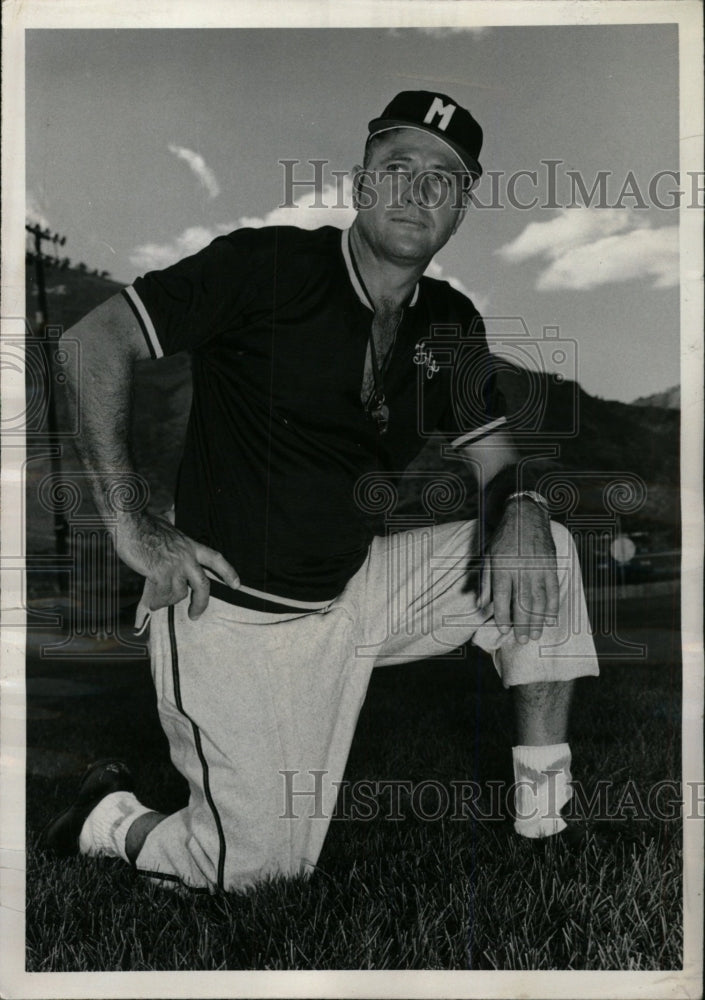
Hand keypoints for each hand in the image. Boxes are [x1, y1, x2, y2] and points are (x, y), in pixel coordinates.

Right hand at [117, 511, 239, 619]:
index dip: (228, 573)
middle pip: (203, 585)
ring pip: (179, 593)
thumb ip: (173, 528)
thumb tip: (171, 514)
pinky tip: (151, 603)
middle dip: (201, 603)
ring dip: (168, 601)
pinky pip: (162, 595)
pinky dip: (156, 602)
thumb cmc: (144, 524)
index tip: (236, 585)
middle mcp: (187, 557)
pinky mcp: (160, 573)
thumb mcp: (167, 525)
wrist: (131, 524)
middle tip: (195, 615)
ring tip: (158, 602)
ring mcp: (175, 565)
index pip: (216, 559)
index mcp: (190, 545)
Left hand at [478, 499, 558, 643]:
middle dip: (522, 624)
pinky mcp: (551, 566)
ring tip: (534, 635)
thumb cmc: (504, 538)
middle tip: (521, 640)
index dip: (503, 616)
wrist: (526, 516)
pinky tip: (549, 619)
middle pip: (522, 603)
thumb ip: (485, 582)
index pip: (502, 598)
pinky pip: (553, 590)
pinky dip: (552, 606)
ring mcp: (538, 568)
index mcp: (503, 567)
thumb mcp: (488, 556)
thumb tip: (481, 606)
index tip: (504, 630)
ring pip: (539, 600)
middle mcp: (521, 569)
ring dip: (537, 620)